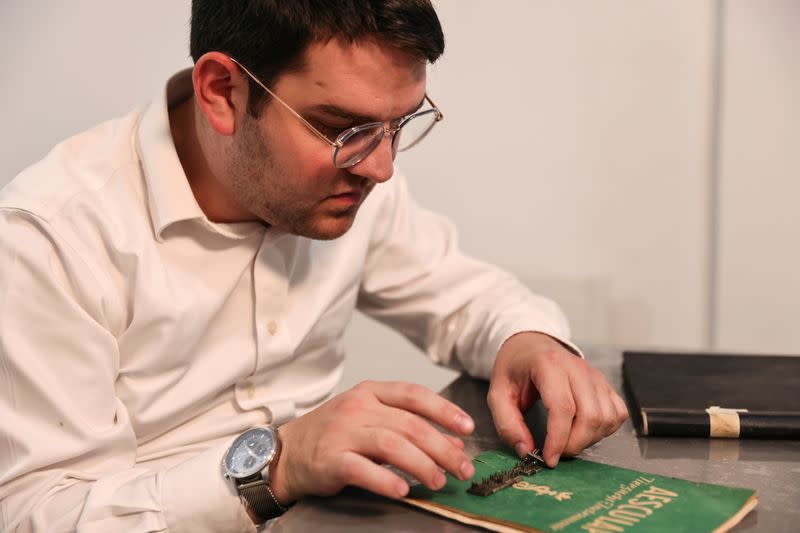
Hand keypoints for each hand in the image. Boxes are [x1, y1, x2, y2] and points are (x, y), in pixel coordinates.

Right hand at [268, 381, 475, 504]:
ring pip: (391, 444)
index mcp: (370, 392)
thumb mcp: (370, 421)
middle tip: (463, 467)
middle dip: (443, 447)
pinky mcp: (330, 460)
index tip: (468, 427)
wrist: (285, 453)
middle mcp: (358, 407)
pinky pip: (363, 469)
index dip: (444, 410)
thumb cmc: (332, 435)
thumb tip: (453, 444)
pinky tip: (404, 489)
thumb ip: (409, 428)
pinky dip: (386, 480)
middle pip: (410, 424)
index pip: (414, 394)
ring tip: (439, 481)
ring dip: (422, 464)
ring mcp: (343, 432)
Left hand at [487, 332, 627, 466]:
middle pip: (590, 416)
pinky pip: (617, 413)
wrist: (530, 344)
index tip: (548, 458)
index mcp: (548, 365)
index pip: (563, 407)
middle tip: (556, 452)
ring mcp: (595, 375)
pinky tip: (585, 430)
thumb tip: (526, 450)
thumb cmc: (515, 368)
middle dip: (574, 444)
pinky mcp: (605, 383)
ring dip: (590, 439)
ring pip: (607, 417)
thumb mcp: (497, 393)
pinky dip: (605, 429)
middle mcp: (577, 368)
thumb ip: (507, 423)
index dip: (558, 439)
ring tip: (568, 440)